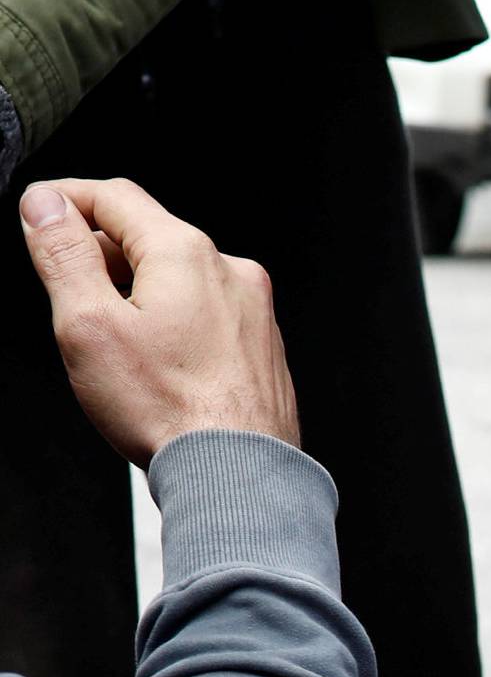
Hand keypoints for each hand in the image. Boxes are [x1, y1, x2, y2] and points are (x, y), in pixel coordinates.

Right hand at [18, 177, 300, 465]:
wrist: (239, 480)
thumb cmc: (171, 414)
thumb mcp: (89, 326)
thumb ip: (64, 255)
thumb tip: (46, 205)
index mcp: (185, 253)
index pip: (114, 196)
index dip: (66, 199)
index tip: (40, 215)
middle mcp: (231, 274)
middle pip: (151, 238)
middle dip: (103, 255)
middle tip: (69, 291)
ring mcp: (255, 314)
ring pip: (181, 281)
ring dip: (140, 293)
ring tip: (115, 343)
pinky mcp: (264, 351)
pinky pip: (209, 318)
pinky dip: (176, 325)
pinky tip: (160, 367)